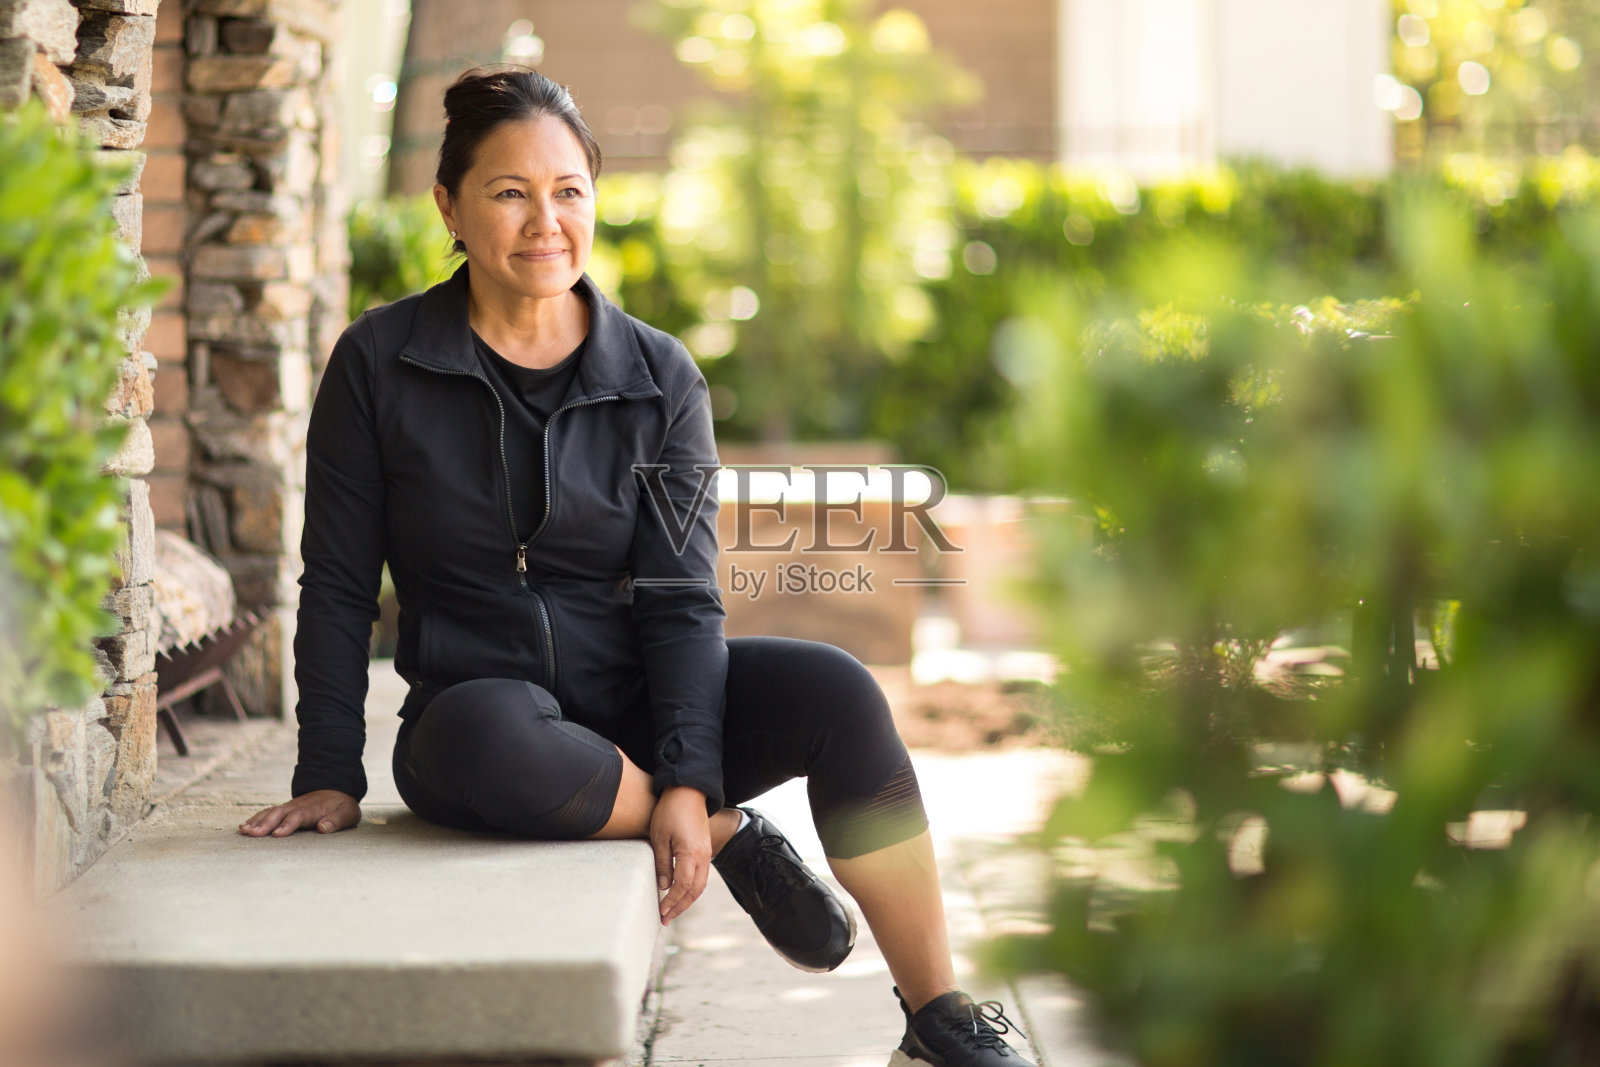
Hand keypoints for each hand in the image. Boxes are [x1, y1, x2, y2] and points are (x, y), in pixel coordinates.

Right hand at [238, 790, 360, 836]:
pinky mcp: (285, 810)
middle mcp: (298, 806)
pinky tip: (244, 827)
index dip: (288, 825)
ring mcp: (290, 807)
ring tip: (244, 831)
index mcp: (314, 808)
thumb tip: (323, 828)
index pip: (299, 816)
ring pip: (270, 812)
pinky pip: (268, 813)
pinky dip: (256, 819)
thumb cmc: (342, 806)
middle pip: (279, 814)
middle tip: (253, 834)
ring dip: (257, 821)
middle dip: (266, 824)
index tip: (277, 834)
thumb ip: (337, 820)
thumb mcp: (348, 813)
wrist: (336, 790)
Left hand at [651, 786, 710, 925]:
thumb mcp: (659, 838)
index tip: (660, 912)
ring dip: (687, 900)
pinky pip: (701, 875)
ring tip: (672, 911)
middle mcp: (703, 856)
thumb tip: (664, 887)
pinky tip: (680, 893)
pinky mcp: (704, 849)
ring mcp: (706, 852)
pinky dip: (691, 889)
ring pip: (700, 885)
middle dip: (680, 907)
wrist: (688, 791)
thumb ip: (663, 864)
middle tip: (665, 919)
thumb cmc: (670, 811)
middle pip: (695, 891)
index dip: (672, 902)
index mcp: (691, 854)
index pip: (683, 886)